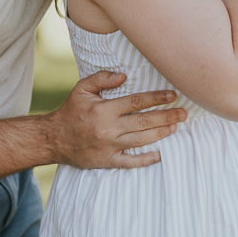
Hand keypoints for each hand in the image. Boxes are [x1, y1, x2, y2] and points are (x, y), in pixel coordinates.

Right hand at [49, 70, 186, 167]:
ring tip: (176, 126)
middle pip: (145, 121)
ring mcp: (110, 146)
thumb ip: (102, 79)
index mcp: (104, 110)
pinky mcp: (108, 161)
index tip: (173, 96)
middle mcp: (109, 128)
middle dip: (167, 116)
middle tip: (184, 112)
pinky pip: (131, 162)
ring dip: (162, 133)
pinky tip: (160, 154)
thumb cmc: (70, 111)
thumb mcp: (81, 89)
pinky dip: (146, 159)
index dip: (157, 98)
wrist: (53, 139)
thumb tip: (124, 75)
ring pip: (142, 140)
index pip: (137, 102)